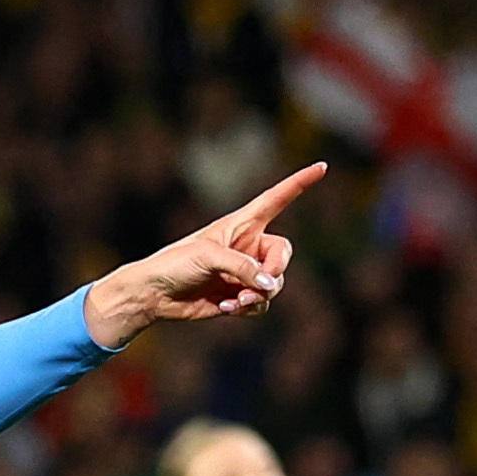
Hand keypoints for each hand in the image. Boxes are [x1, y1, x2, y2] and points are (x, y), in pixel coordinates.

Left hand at [86, 164, 324, 346]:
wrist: (153, 294)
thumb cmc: (175, 263)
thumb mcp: (209, 257)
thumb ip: (243, 269)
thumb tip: (270, 286)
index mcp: (242, 223)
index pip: (277, 199)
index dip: (299, 184)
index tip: (322, 166)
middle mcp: (248, 246)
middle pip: (282, 255)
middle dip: (275, 272)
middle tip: (260, 285)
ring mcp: (244, 272)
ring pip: (273, 284)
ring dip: (260, 296)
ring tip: (236, 302)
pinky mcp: (238, 296)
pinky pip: (260, 303)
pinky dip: (249, 308)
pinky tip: (226, 308)